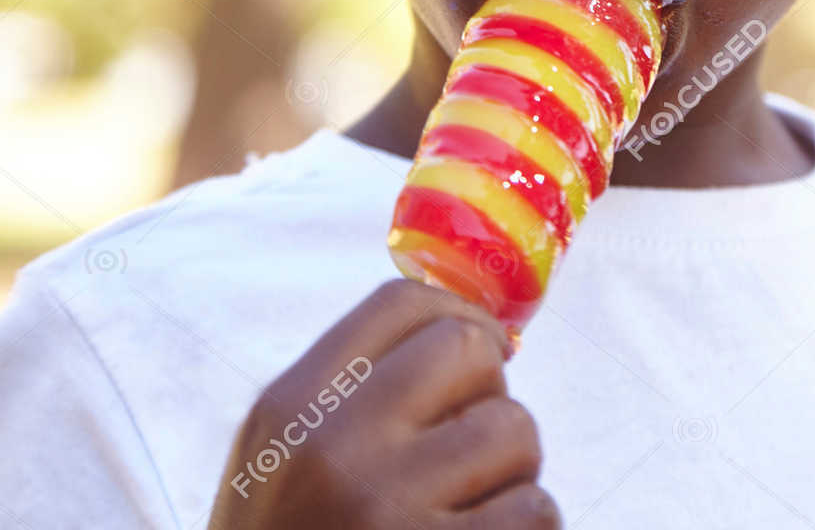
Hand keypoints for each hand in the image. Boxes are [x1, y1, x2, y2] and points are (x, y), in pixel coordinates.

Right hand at [208, 278, 558, 527]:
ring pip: (516, 431)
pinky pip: (536, 510)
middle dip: (485, 394)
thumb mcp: (278, 462)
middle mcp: (337, 451)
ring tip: (463, 511)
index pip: (401, 304)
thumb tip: (473, 331)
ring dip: (510, 471)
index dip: (459, 317)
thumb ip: (351, 394)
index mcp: (291, 411)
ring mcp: (392, 512)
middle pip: (469, 352)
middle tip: (465, 447)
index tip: (479, 351)